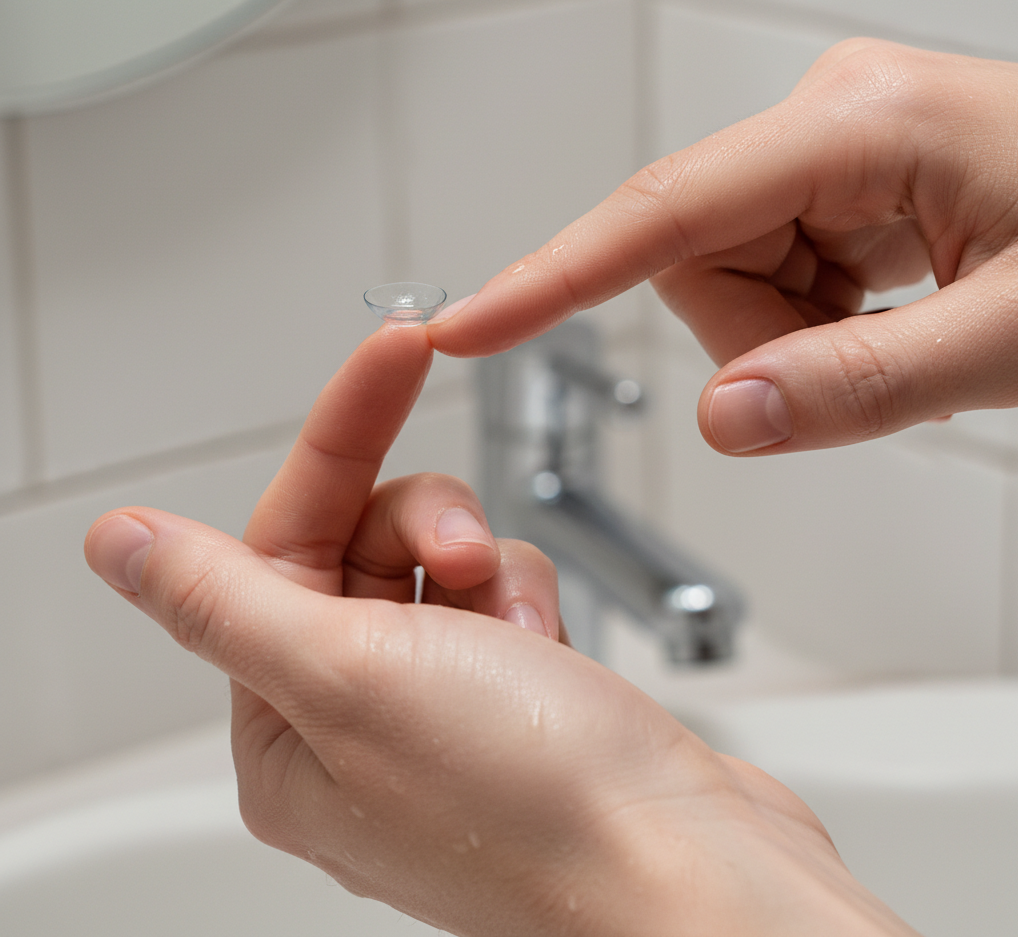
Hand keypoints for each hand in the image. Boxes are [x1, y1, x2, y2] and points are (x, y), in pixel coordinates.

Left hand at [85, 323, 917, 935]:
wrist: (693, 875)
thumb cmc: (536, 806)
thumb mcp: (352, 678)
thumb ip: (226, 603)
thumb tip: (120, 546)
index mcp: (288, 731)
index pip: (286, 537)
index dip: (344, 432)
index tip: (398, 347)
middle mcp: (356, 721)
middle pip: (366, 543)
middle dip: (429, 526)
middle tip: (468, 556)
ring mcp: (443, 706)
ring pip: (442, 560)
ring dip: (491, 567)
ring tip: (522, 625)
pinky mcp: (514, 693)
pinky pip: (502, 591)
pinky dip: (530, 597)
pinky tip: (552, 648)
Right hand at [428, 38, 1017, 454]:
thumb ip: (865, 384)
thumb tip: (727, 420)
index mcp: (856, 125)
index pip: (661, 212)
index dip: (551, 278)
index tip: (465, 325)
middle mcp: (822, 127)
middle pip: (692, 264)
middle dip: (764, 338)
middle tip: (872, 352)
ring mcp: (823, 158)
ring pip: (725, 287)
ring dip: (796, 338)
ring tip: (901, 325)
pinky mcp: (831, 193)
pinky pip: (767, 285)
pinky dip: (815, 328)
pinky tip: (891, 312)